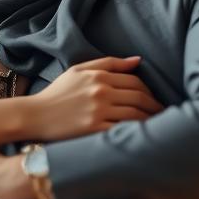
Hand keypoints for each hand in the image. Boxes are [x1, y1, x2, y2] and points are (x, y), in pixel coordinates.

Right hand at [29, 56, 162, 141]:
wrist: (35, 115)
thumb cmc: (57, 93)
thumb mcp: (79, 70)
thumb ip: (109, 63)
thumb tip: (138, 60)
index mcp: (99, 76)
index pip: (136, 81)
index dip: (150, 91)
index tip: (155, 100)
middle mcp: (101, 92)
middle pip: (140, 98)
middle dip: (155, 107)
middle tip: (164, 115)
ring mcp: (98, 111)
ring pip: (136, 115)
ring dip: (151, 121)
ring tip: (159, 127)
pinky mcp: (94, 130)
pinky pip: (123, 130)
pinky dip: (137, 133)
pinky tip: (143, 138)